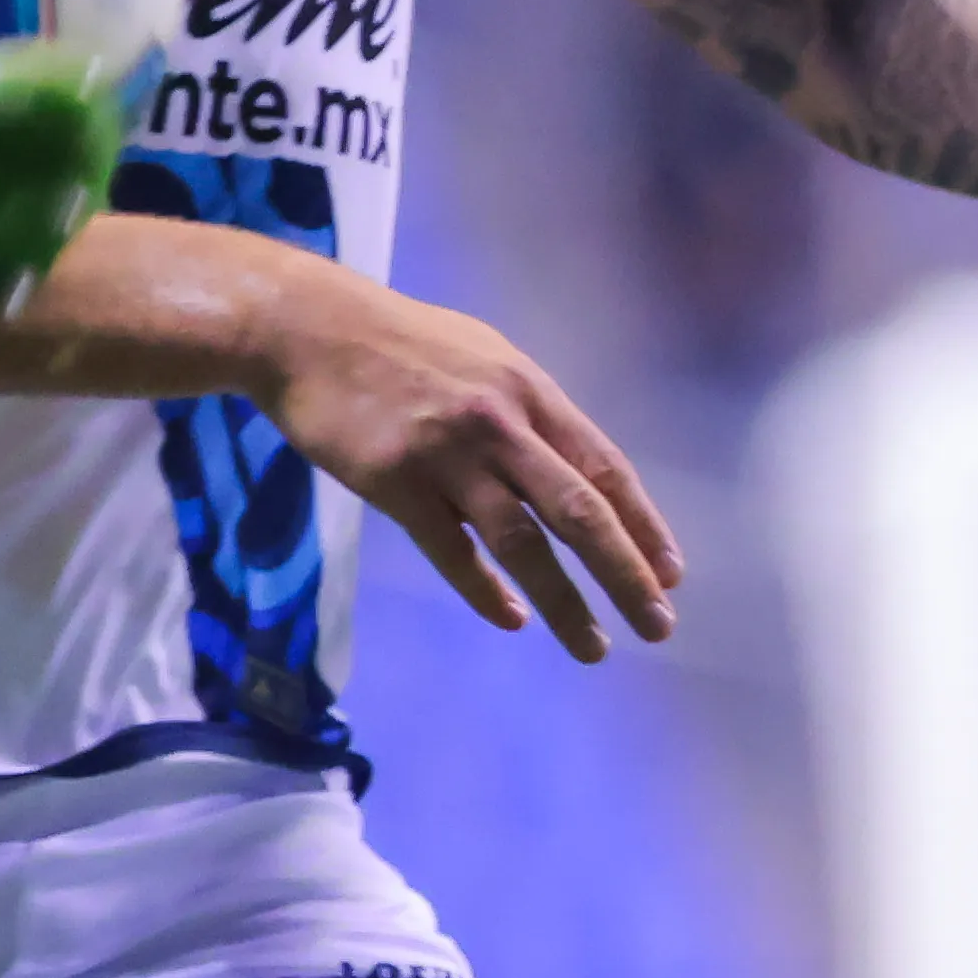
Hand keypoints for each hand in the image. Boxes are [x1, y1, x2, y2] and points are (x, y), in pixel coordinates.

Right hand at [256, 279, 678, 662]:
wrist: (307, 329)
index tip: (670, 572)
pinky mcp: (395, 482)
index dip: (643, 524)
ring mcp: (447, 454)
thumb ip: (525, 411)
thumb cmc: (397, 342)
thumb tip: (565, 466)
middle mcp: (499, 423)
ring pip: (522, 542)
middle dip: (626, 574)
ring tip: (594, 648)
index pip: (604, 466)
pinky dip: (485, 591)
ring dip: (564, 602)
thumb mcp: (482, 358)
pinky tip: (511, 620)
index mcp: (528, 391)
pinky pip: (451, 551)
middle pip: (578, 510)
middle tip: (659, 625)